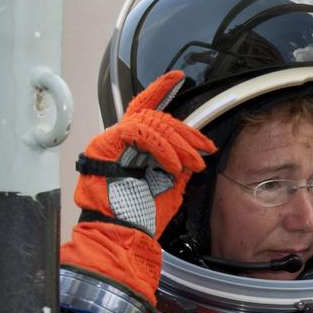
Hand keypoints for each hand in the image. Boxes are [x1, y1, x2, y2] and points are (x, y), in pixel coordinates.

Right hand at [73, 70, 215, 237]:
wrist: (121, 234)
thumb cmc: (139, 216)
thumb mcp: (169, 186)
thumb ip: (178, 166)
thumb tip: (194, 153)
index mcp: (132, 147)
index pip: (146, 110)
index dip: (160, 90)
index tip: (178, 78)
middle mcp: (120, 140)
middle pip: (156, 117)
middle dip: (186, 132)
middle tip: (205, 148)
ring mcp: (111, 140)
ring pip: (152, 122)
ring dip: (179, 143)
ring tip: (193, 163)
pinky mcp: (107, 143)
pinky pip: (141, 132)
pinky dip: (163, 147)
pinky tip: (174, 166)